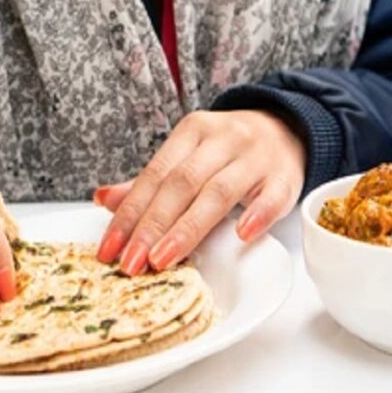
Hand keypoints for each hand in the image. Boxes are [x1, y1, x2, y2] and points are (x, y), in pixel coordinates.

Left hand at [95, 110, 305, 274]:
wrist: (288, 130)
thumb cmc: (230, 150)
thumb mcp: (190, 155)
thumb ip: (151, 181)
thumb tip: (103, 199)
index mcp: (193, 131)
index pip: (155, 174)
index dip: (130, 212)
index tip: (110, 248)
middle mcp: (223, 139)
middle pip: (181, 184)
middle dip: (152, 226)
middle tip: (131, 262)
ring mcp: (256, 157)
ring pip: (218, 192)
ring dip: (188, 228)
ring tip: (164, 259)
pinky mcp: (285, 177)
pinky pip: (271, 196)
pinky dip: (256, 215)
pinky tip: (241, 235)